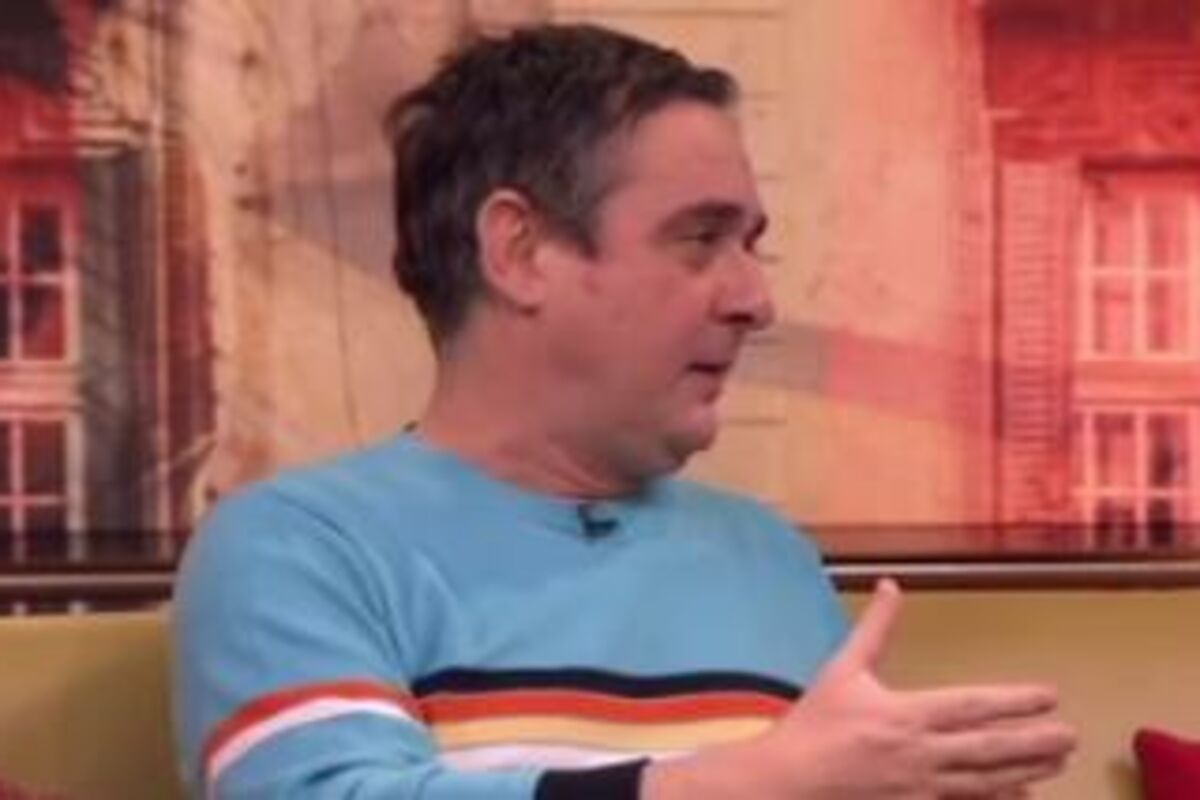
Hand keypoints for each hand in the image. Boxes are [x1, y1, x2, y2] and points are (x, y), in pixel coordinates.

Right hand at [645, 579, 1076, 798]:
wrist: (788, 782)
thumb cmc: (814, 725)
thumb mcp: (841, 670)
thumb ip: (875, 629)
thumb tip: (892, 585)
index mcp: (905, 714)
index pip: (972, 706)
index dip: (1014, 700)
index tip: (1048, 695)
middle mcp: (921, 753)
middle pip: (991, 747)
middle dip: (1035, 740)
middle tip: (1071, 735)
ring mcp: (921, 788)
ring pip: (987, 781)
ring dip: (1026, 770)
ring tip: (1058, 762)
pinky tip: (1021, 795)